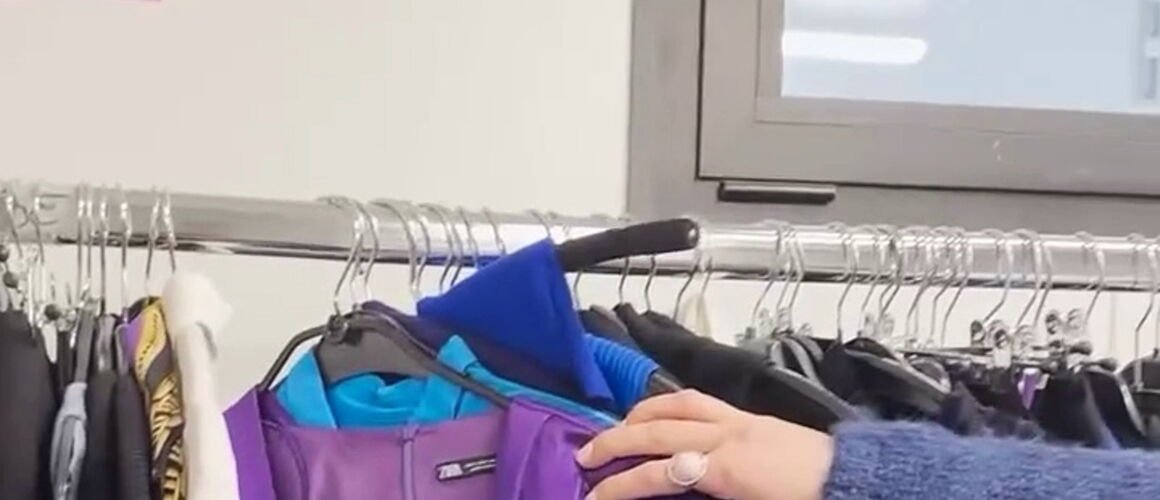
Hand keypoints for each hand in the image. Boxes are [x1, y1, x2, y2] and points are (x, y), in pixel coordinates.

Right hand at [575, 390, 833, 499]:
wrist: (859, 482)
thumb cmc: (807, 498)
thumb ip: (706, 495)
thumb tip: (674, 491)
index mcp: (727, 468)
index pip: (658, 473)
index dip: (620, 486)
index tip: (593, 497)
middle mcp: (727, 436)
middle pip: (658, 431)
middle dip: (616, 441)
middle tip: (585, 455)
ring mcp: (740, 421)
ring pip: (678, 404)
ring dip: (641, 413)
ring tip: (618, 427)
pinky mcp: (752, 417)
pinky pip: (702, 402)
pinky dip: (672, 405)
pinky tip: (663, 415)